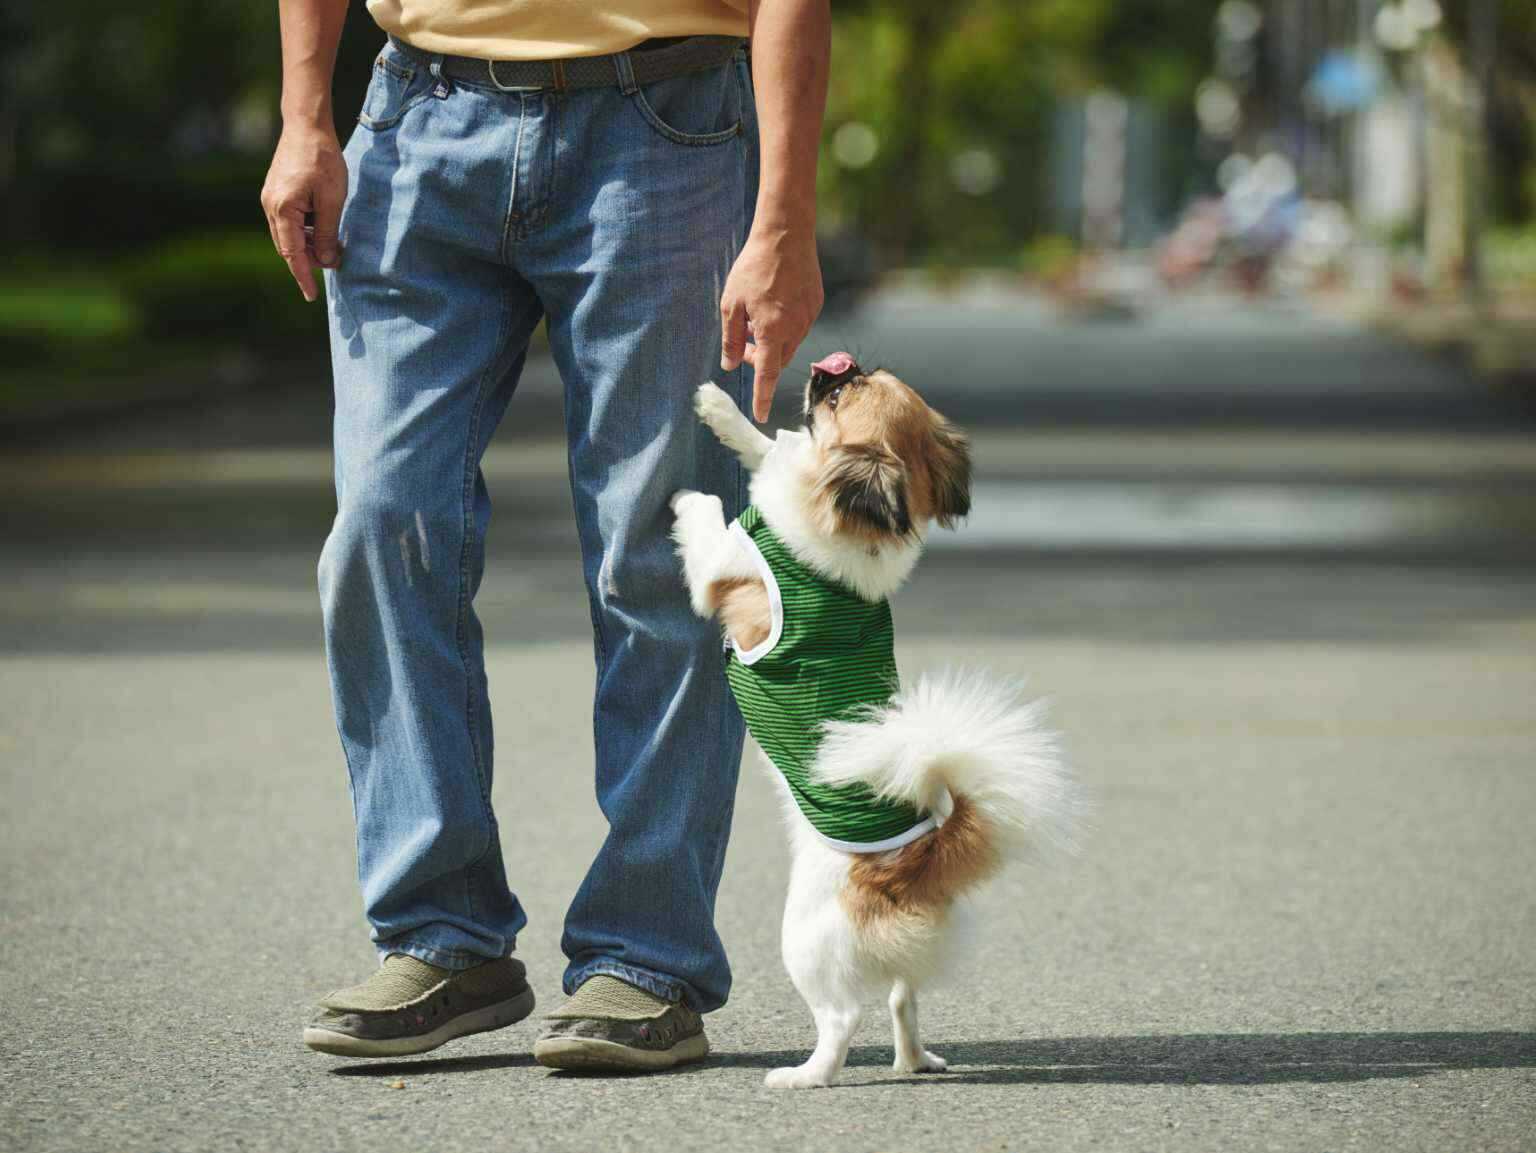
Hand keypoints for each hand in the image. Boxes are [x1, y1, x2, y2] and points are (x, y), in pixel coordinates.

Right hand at [260, 124, 347, 301]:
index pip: (292, 254)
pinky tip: (323, 228)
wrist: (307, 126)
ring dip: (310, 245)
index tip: (311, 296)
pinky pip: (290, 222)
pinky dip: (306, 231)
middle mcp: (270, 207)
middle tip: (337, 259)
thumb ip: (327, 233)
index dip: (303, 276)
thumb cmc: (323, 160)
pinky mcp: (276, 193)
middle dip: (311, 259)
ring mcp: (271, 200)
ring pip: (289, 236)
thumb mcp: (332, 200)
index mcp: (282, 210)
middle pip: (289, 247)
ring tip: (334, 244)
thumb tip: (328, 261)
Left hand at [720, 225, 823, 421]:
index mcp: (771, 331)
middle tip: (742, 343)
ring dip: (771, 342)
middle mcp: (794, 329)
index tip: (760, 416)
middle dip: (759, 360)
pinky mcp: (815, 306)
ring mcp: (808, 318)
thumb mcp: (730, 303)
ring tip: (756, 317)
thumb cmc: (754, 267)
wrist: (786, 235)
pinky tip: (773, 303)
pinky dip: (784, 326)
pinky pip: (799, 327)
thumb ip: (731, 338)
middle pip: (777, 361)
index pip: (766, 375)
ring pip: (788, 344)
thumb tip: (730, 364)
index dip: (762, 398)